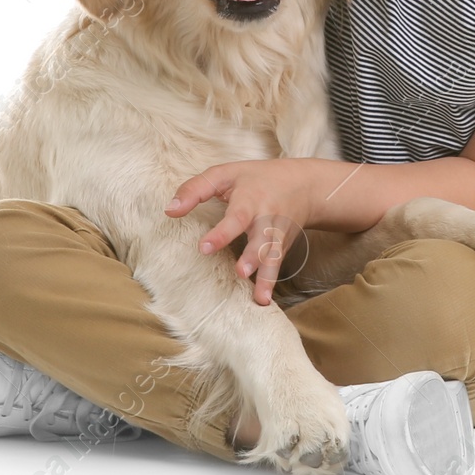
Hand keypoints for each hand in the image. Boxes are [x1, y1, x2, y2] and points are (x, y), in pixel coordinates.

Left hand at [165, 159, 317, 305]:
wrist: (305, 185)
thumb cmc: (255, 178)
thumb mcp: (224, 174)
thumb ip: (195, 189)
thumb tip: (169, 210)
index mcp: (250, 198)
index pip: (236, 216)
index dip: (221, 233)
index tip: (204, 248)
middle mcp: (267, 218)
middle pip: (261, 238)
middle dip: (252, 257)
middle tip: (240, 272)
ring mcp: (277, 234)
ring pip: (273, 256)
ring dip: (266, 276)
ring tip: (259, 297)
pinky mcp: (282, 247)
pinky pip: (277, 266)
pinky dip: (271, 283)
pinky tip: (263, 301)